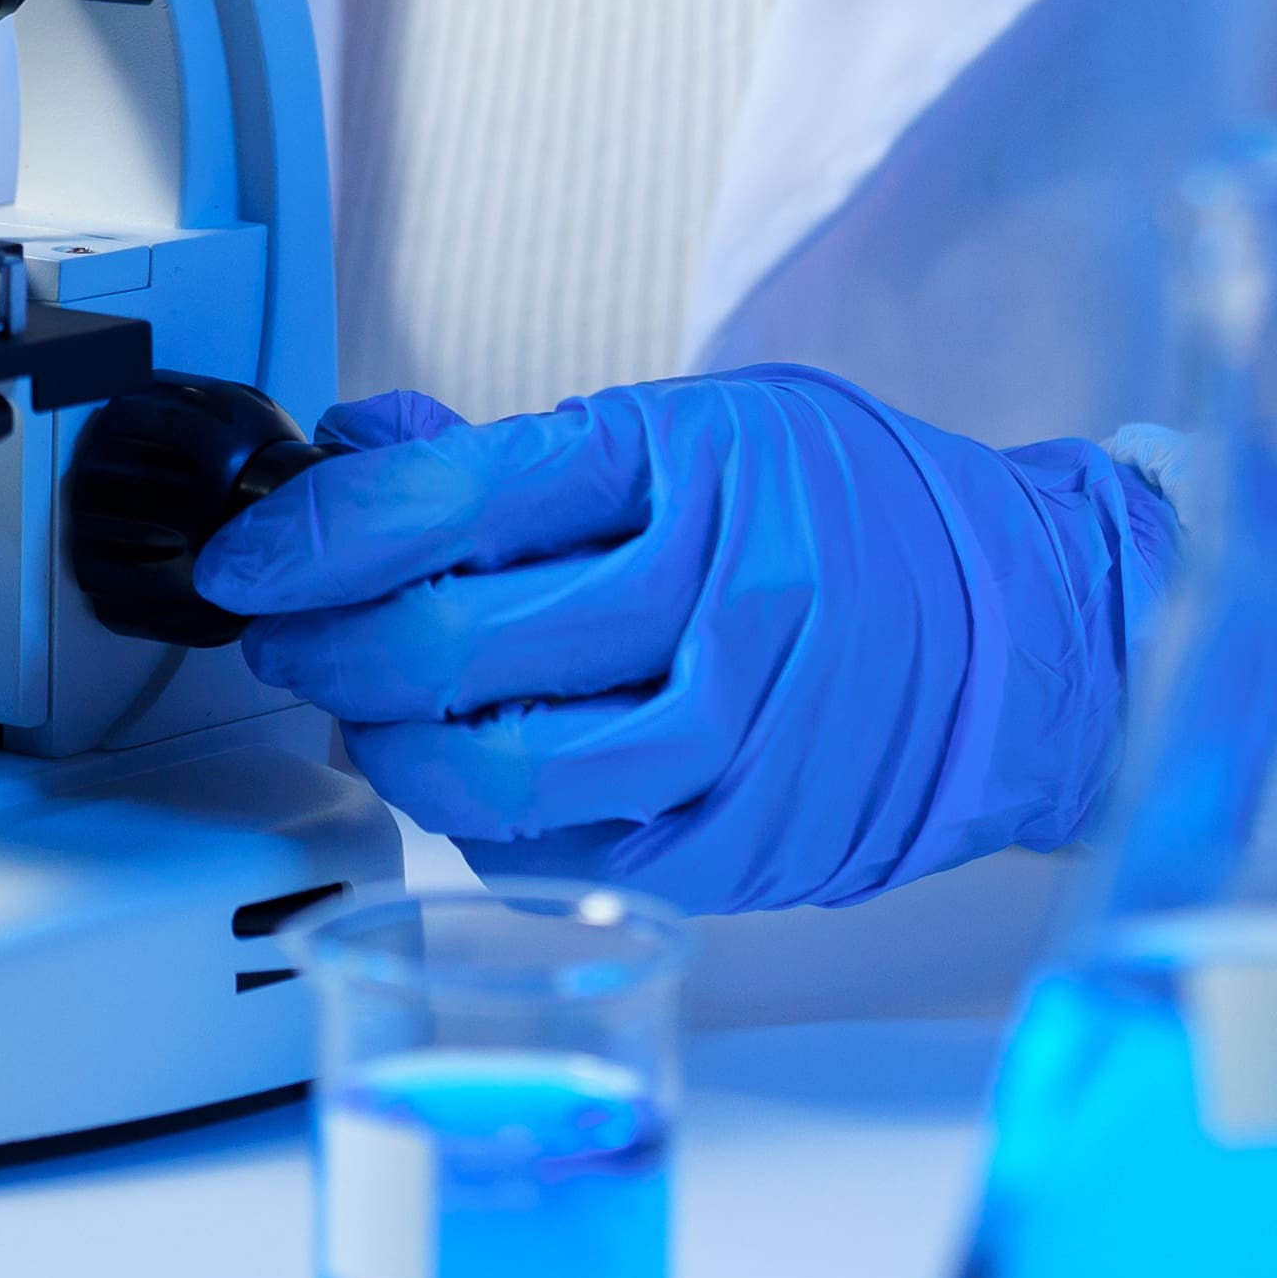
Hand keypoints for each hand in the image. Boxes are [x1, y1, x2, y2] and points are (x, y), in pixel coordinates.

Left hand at [197, 369, 1170, 916]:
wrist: (1025, 634)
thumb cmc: (850, 515)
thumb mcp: (699, 427)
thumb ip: (522, 453)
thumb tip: (355, 448)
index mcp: (695, 465)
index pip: (455, 498)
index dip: (318, 530)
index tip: (251, 552)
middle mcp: (720, 601)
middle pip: (457, 643)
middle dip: (326, 644)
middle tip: (285, 635)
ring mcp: (737, 737)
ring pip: (500, 770)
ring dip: (388, 745)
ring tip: (362, 711)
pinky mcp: (742, 846)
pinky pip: (563, 851)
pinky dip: (482, 820)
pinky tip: (465, 775)